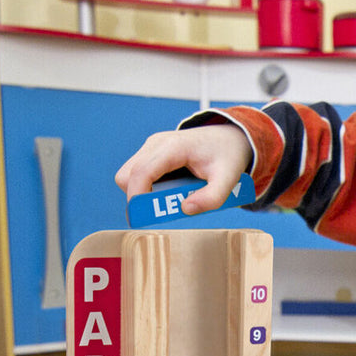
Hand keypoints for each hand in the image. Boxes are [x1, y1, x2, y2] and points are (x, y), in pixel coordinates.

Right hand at [115, 124, 252, 215]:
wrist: (228, 137)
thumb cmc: (227, 155)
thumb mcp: (228, 179)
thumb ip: (212, 198)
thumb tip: (186, 209)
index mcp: (173, 147)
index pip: (141, 172)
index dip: (137, 197)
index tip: (143, 218)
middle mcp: (156, 144)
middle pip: (127, 176)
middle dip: (138, 198)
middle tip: (162, 210)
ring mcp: (151, 147)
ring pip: (129, 176)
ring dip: (144, 193)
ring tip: (173, 198)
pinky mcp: (151, 153)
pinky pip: (138, 175)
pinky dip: (148, 188)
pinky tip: (172, 189)